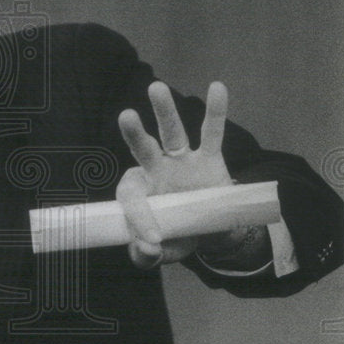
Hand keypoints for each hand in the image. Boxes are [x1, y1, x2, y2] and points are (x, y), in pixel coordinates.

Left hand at [116, 81, 232, 268]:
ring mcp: (182, 161)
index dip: (139, 218)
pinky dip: (216, 111)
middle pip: (143, 148)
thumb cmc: (175, 236)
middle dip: (134, 133)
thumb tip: (147, 248)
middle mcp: (157, 170)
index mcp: (139, 192)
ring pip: (172, 133)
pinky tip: (217, 88)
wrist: (209, 231)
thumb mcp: (159, 252)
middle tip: (125, 115)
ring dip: (165, 111)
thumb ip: (145, 255)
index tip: (154, 241)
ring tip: (157, 88)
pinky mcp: (209, 159)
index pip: (132, 198)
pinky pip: (212, 134)